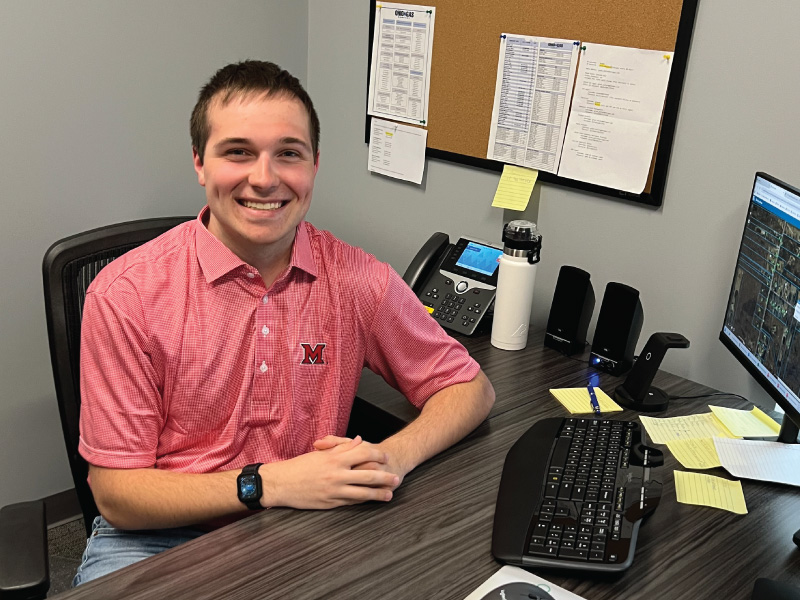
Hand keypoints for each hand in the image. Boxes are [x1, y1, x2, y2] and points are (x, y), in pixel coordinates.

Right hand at [265, 436, 399, 509]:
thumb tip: (360, 440)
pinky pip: (351, 502)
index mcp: (335, 459)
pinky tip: (370, 501)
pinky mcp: (330, 503)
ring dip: (378, 494)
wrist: (280, 484)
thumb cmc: (300, 466)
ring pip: (362, 493)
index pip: (363, 454)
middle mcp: (337, 474)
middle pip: (368, 475)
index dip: (377, 455)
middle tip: (396, 478)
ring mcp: (334, 490)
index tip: (385, 456)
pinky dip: (363, 501)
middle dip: (384, 477)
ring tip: (389, 495)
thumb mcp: (321, 453)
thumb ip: (342, 447)